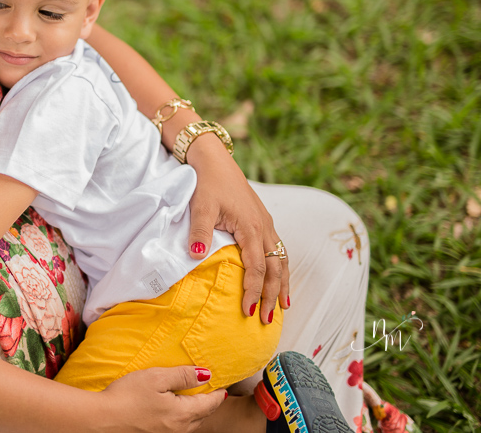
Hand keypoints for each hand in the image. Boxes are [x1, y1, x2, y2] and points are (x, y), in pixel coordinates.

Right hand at [99, 365, 224, 431]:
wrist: (103, 419)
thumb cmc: (128, 396)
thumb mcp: (156, 378)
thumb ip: (183, 375)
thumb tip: (206, 374)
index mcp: (182, 414)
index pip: (209, 404)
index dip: (218, 394)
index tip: (223, 386)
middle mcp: (179, 429)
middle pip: (202, 417)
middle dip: (209, 404)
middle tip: (212, 391)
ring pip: (191, 425)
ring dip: (197, 412)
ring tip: (196, 400)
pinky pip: (178, 428)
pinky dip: (184, 419)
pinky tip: (175, 411)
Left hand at [184, 136, 289, 323]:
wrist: (215, 160)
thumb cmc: (207, 183)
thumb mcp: (201, 207)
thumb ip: (200, 231)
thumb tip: (197, 255)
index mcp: (250, 227)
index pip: (256, 267)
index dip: (253, 291)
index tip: (247, 312)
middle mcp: (264, 227)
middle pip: (275, 268)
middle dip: (272, 295)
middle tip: (266, 320)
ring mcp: (267, 223)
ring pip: (282, 259)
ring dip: (283, 283)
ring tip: (283, 306)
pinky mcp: (263, 220)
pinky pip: (279, 249)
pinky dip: (281, 267)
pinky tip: (279, 277)